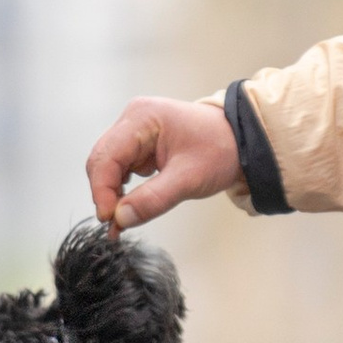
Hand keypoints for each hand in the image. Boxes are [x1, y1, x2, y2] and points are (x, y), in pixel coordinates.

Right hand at [85, 97, 241, 230]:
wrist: (240, 140)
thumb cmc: (219, 150)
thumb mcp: (189, 178)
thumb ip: (153, 199)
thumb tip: (121, 219)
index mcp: (142, 118)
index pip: (106, 157)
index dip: (102, 191)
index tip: (110, 220)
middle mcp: (132, 119)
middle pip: (101, 160)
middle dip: (105, 194)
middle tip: (115, 224)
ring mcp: (134, 130)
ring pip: (108, 166)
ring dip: (111, 193)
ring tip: (122, 220)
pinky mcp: (139, 144)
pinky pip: (120, 168)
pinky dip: (120, 189)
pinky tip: (128, 207)